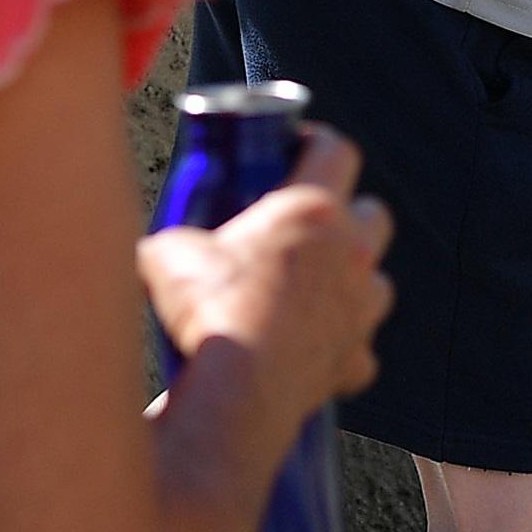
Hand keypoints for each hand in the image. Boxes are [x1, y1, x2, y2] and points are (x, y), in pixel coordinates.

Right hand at [136, 126, 392, 416]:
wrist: (237, 389)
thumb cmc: (209, 308)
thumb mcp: (168, 252)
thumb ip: (174, 239)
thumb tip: (154, 245)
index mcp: (310, 210)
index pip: (335, 150)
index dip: (314, 141)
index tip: (291, 148)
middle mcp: (349, 253)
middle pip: (373, 213)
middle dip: (346, 214)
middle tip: (303, 224)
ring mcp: (359, 309)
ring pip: (377, 282)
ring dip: (350, 281)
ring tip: (309, 290)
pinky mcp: (355, 360)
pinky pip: (359, 351)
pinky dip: (339, 350)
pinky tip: (307, 354)